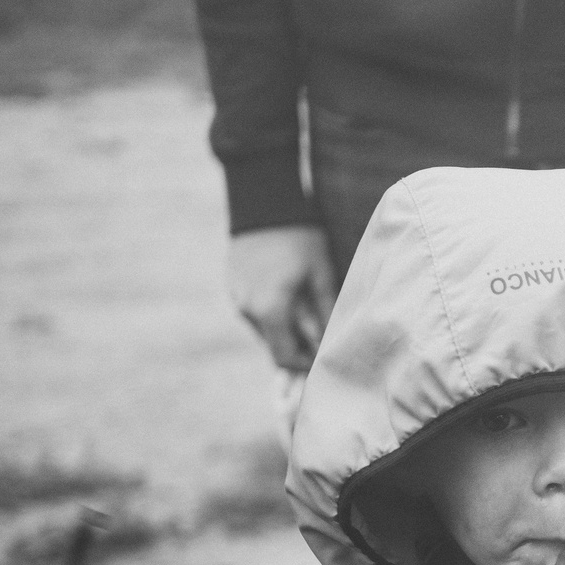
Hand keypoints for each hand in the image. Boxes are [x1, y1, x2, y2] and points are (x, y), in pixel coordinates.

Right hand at [226, 226, 336, 372]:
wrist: (263, 200)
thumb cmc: (300, 237)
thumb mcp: (321, 274)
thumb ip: (325, 312)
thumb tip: (331, 343)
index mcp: (269, 311)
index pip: (285, 358)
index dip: (305, 365)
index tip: (323, 359)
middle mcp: (247, 310)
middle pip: (274, 346)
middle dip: (297, 346)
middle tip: (320, 334)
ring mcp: (236, 297)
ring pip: (264, 329)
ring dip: (284, 328)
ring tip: (306, 307)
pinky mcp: (232, 285)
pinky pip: (254, 310)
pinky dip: (271, 311)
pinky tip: (287, 291)